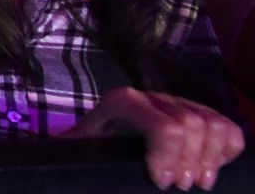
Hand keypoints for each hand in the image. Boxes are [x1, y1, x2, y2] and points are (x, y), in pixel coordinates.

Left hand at [67, 87, 243, 189]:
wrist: (103, 131)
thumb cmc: (91, 144)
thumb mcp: (80, 144)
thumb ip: (71, 148)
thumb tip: (57, 151)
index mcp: (124, 102)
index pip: (164, 127)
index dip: (169, 157)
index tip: (161, 183)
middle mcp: (154, 98)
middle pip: (192, 126)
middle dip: (189, 162)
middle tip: (179, 185)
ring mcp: (179, 104)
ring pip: (213, 124)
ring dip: (211, 158)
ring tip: (198, 181)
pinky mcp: (198, 114)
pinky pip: (227, 127)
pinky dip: (227, 149)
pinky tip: (210, 169)